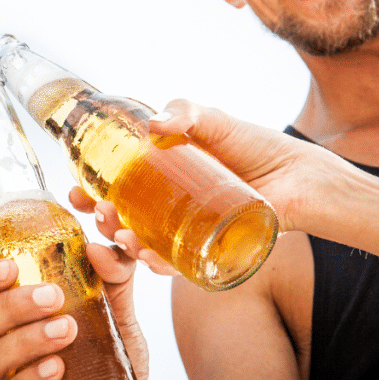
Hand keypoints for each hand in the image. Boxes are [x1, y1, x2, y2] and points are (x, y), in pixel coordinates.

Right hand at [0, 246, 152, 379]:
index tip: (11, 268)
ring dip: (28, 339)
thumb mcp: (118, 311)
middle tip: (53, 297)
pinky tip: (57, 368)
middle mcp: (0, 348)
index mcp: (11, 317)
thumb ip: (115, 276)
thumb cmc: (114, 360)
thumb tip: (101, 248)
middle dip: (12, 305)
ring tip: (67, 330)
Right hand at [71, 99, 342, 265]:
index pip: (117, 191)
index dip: (91, 194)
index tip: (75, 192)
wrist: (303, 177)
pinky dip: (161, 265)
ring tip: (122, 234)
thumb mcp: (214, 122)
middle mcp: (172, 211)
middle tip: (96, 212)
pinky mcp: (212, 253)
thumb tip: (154, 123)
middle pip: (125, 222)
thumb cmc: (259, 148)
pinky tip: (149, 258)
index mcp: (164, 182)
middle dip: (102, 222)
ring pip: (147, 246)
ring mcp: (189, 234)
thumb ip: (186, 112)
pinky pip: (180, 267)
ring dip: (126, 245)